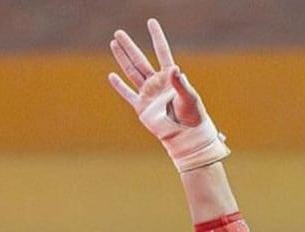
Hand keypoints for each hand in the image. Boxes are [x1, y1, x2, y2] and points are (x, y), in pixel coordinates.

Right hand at [108, 18, 228, 169]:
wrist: (186, 137)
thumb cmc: (192, 117)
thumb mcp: (189, 98)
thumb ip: (180, 83)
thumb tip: (174, 69)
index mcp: (170, 77)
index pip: (162, 51)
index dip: (157, 37)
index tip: (151, 22)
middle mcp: (157, 82)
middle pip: (140, 60)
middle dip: (130, 46)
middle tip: (119, 33)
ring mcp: (148, 94)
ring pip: (132, 72)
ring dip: (122, 59)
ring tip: (113, 44)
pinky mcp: (142, 107)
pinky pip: (128, 94)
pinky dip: (120, 86)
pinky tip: (112, 76)